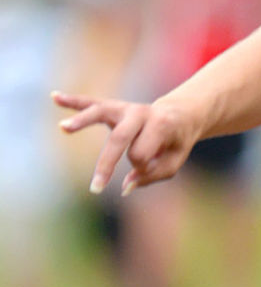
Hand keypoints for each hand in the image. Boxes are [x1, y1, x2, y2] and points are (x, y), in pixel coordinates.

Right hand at [52, 91, 198, 194]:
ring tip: (64, 128)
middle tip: (95, 188)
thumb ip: (152, 176)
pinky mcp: (112, 106)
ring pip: (100, 112)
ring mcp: (124, 107)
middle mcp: (140, 112)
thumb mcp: (174, 162)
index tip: (145, 168)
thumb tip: (124, 188)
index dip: (142, 167)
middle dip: (107, 164)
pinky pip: (91, 102)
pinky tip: (55, 98)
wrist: (180, 115)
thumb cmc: (175, 142)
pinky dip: (73, 101)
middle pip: (119, 138)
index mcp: (160, 124)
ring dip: (81, 120)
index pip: (141, 153)